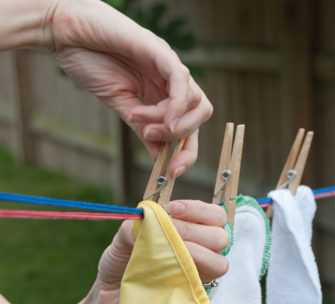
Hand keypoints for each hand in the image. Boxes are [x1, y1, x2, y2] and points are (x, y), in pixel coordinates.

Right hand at [47, 0, 212, 176]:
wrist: (67, 35)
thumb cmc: (91, 65)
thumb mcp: (122, 107)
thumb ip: (144, 130)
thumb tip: (160, 158)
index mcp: (163, 93)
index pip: (189, 126)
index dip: (186, 151)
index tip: (172, 172)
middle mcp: (171, 80)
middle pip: (202, 114)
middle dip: (185, 140)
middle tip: (156, 146)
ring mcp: (168, 65)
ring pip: (195, 102)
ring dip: (170, 123)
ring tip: (139, 121)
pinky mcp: (159, 51)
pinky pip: (180, 82)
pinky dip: (174, 106)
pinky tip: (160, 119)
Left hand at [97, 200, 228, 303]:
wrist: (107, 293)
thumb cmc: (120, 261)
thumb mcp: (123, 237)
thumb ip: (135, 225)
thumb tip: (150, 221)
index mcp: (189, 230)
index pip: (213, 215)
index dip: (198, 210)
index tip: (173, 209)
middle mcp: (199, 251)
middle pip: (221, 236)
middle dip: (193, 229)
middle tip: (169, 229)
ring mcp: (198, 274)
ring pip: (220, 262)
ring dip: (196, 252)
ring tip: (170, 250)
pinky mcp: (192, 294)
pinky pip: (206, 285)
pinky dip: (191, 272)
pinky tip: (170, 269)